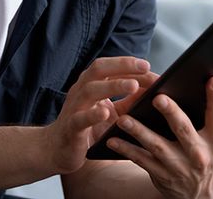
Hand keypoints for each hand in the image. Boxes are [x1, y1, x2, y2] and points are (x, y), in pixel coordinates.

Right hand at [44, 56, 156, 173]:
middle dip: (122, 66)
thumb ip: (127, 101)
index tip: (146, 65)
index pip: (108, 67)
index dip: (127, 63)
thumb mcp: (111, 112)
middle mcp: (81, 91)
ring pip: (90, 90)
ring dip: (113, 86)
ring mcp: (74, 108)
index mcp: (90, 84)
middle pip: (98, 70)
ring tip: (133, 85)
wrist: (59, 150)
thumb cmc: (88, 128)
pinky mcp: (71, 128)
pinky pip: (80, 119)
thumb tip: (154, 91)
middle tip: (144, 67)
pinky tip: (105, 113)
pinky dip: (92, 114)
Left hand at [107, 77, 212, 198]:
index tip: (212, 79)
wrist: (198, 197)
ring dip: (138, 131)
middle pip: (184, 130)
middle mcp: (198, 154)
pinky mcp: (159, 174)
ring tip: (124, 117)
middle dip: (172, 114)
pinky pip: (139, 160)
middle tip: (159, 97)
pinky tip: (111, 137)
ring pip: (155, 146)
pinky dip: (125, 149)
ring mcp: (177, 166)